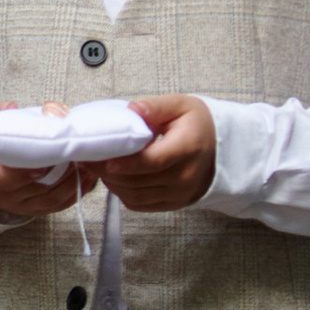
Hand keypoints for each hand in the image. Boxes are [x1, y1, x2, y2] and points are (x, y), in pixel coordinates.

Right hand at [0, 104, 98, 225]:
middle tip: (77, 152)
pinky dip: (76, 192)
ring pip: (51, 199)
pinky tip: (89, 178)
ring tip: (88, 162)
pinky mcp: (34, 209)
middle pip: (36, 188)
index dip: (26, 173)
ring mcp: (20, 205)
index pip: (5, 179)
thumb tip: (12, 106)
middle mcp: (4, 195)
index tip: (44, 163)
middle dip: (60, 172)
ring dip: (72, 182)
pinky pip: (58, 205)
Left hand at [102, 94, 216, 211]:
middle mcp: (185, 176)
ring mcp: (179, 194)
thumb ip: (154, 107)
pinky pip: (139, 204)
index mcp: (187, 148)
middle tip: (88, 158)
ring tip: (98, 166)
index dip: (125, 163)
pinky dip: (122, 193)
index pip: (152, 161)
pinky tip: (115, 178)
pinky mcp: (173, 204)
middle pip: (138, 181)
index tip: (102, 158)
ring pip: (135, 195)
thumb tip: (131, 110)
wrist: (221, 149)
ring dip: (112, 183)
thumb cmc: (197, 124)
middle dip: (108, 172)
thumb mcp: (180, 105)